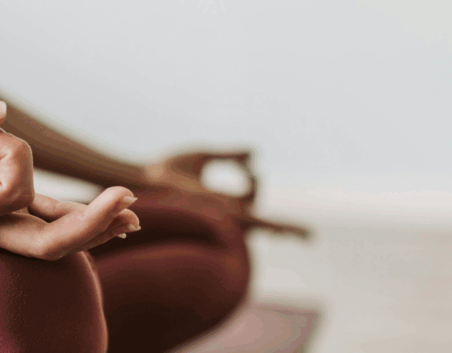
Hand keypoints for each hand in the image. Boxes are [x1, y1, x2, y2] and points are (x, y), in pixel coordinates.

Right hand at [0, 97, 141, 259]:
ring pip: (53, 243)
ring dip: (96, 228)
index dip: (14, 152)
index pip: (8, 192)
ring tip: (134, 213)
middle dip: (88, 226)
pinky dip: (84, 222)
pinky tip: (121, 220)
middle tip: (126, 198)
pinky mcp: (7, 220)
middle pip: (43, 245)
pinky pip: (50, 227)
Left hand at [137, 149, 308, 239]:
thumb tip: (255, 152)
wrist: (146, 177)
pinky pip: (258, 223)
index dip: (255, 180)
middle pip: (257, 211)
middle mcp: (223, 212)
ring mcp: (226, 215)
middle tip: (256, 177)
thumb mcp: (204, 156)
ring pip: (263, 226)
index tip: (250, 165)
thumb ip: (230, 155)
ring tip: (305, 236)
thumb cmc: (166, 169)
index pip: (248, 197)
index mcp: (218, 201)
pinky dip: (280, 228)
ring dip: (286, 228)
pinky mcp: (226, 214)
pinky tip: (300, 235)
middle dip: (270, 206)